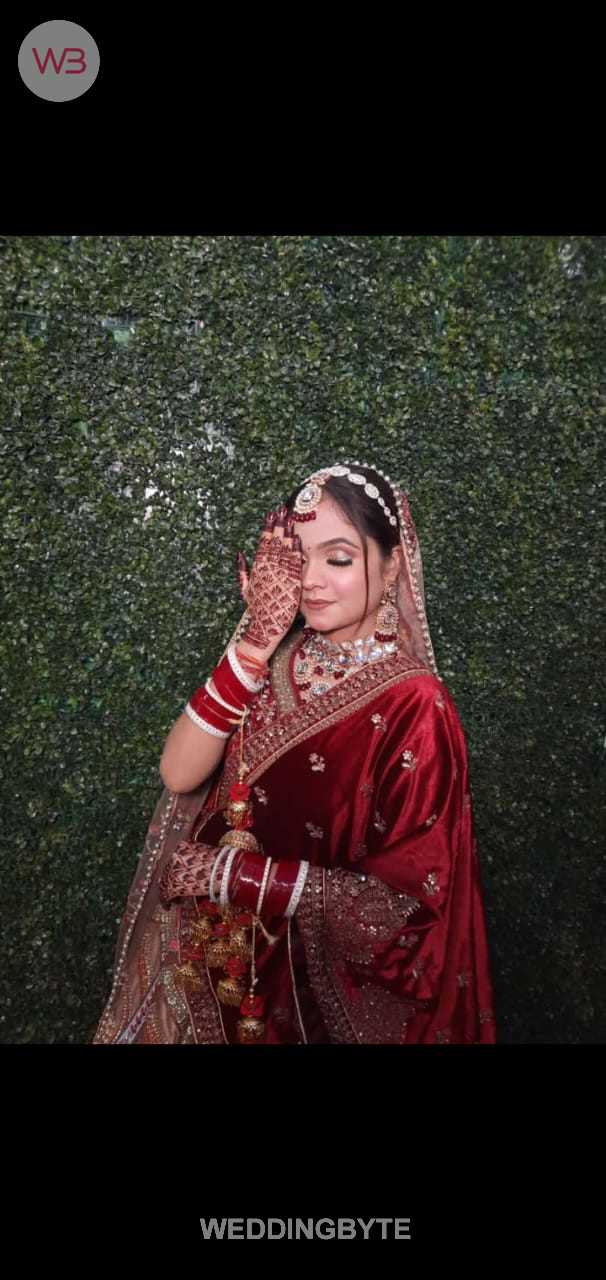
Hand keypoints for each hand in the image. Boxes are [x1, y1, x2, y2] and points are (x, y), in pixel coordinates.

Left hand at [159, 841, 218, 903]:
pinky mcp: (174, 885)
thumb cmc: (222, 863)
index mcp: (182, 847)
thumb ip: (194, 858)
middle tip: (176, 890)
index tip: (178, 877)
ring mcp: (173, 871)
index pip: (172, 860)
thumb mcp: (205, 854)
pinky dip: (166, 901)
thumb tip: (192, 867)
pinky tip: (169, 906)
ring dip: (169, 892)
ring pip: (164, 883)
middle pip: (166, 871)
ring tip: (175, 900)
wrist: (227, 870)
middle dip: (171, 881)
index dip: (174, 870)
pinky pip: (165, 894)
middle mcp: (174, 857)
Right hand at [237, 506, 301, 652]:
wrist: (266, 627)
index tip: (271, 515)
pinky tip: (298, 539)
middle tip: (282, 509)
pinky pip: (294, 563)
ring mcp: (280, 576)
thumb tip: (239, 554)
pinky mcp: (292, 583)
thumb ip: (242, 571)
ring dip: (287, 533)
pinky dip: (296, 551)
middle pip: (274, 542)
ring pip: (284, 550)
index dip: (267, 528)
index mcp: (256, 569)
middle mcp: (267, 570)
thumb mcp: (245, 590)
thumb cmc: (257, 609)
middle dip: (278, 525)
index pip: (262, 544)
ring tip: (291, 518)